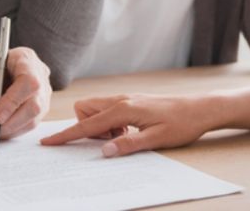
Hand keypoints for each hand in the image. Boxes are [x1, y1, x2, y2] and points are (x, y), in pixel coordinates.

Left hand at [0, 47, 50, 140]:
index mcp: (25, 58)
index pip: (29, 81)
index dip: (14, 101)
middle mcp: (39, 76)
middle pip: (35, 104)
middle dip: (11, 122)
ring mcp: (42, 94)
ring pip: (33, 119)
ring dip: (9, 130)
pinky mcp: (39, 110)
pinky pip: (28, 125)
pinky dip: (10, 131)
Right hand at [39, 94, 220, 156]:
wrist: (201, 109)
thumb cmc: (182, 124)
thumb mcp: (157, 139)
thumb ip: (128, 144)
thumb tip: (103, 150)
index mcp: (124, 109)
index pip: (87, 123)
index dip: (67, 135)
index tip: (49, 142)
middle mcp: (122, 100)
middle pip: (85, 109)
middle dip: (86, 127)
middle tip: (109, 140)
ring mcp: (127, 99)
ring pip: (96, 110)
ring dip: (100, 127)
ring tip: (123, 137)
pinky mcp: (132, 102)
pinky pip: (109, 112)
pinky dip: (111, 124)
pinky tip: (130, 132)